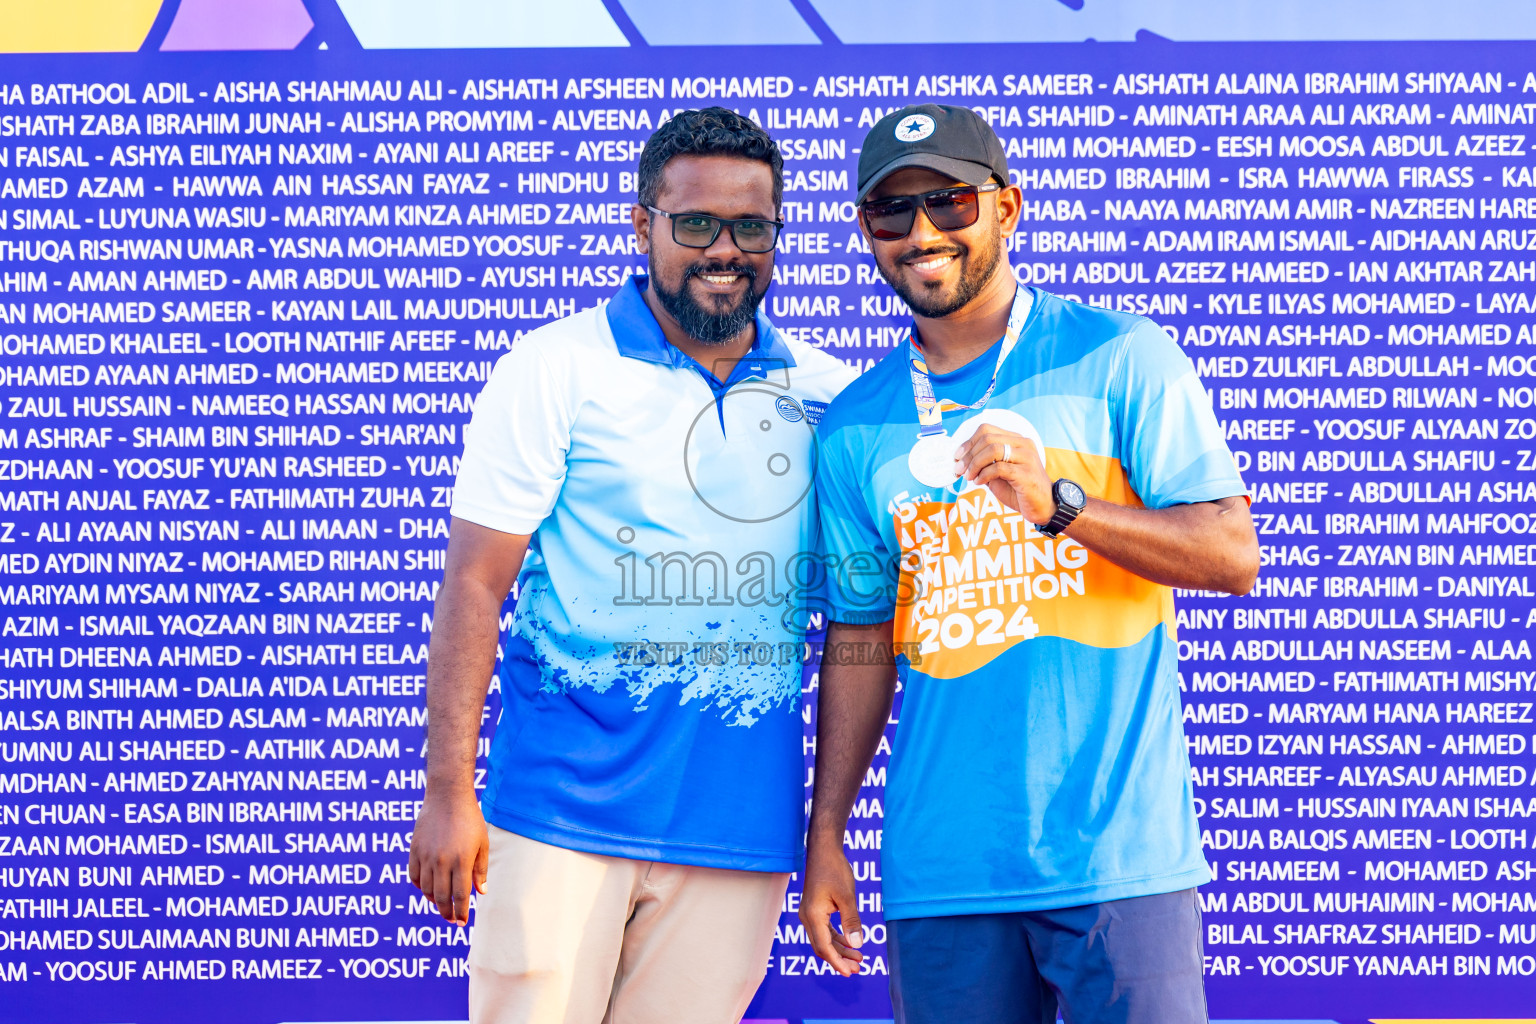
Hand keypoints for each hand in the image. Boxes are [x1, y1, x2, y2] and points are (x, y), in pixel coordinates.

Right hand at [408, 789, 488, 925]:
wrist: (447, 797)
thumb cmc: (469, 819)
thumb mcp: (482, 843)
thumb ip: (480, 870)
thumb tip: (481, 892)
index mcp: (461, 861)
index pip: (460, 896)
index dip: (461, 912)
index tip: (462, 923)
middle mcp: (441, 861)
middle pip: (441, 897)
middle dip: (447, 913)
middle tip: (452, 919)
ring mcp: (426, 856)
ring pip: (427, 889)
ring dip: (434, 901)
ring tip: (442, 904)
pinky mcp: (414, 850)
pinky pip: (415, 876)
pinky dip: (421, 886)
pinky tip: (429, 889)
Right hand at [799, 838, 864, 976]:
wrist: (823, 851)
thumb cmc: (835, 870)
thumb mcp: (847, 896)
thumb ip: (852, 921)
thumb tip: (857, 945)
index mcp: (813, 915)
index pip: (824, 947)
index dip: (837, 962)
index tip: (850, 972)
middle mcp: (807, 917)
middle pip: (822, 947)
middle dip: (840, 959)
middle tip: (858, 968)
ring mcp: (810, 914)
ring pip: (823, 940)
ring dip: (840, 950)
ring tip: (859, 958)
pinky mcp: (815, 910)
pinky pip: (824, 931)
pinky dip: (837, 939)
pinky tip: (850, 943)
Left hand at [953, 425, 1054, 521]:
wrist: (1043, 507)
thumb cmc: (1019, 490)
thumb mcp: (998, 474)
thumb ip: (984, 464)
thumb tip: (961, 461)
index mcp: (1016, 440)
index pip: (987, 430)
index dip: (968, 442)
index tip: (957, 457)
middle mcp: (1023, 444)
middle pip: (988, 438)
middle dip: (968, 455)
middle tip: (959, 470)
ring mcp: (1027, 457)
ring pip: (993, 450)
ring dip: (975, 464)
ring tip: (969, 477)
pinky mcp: (1027, 473)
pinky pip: (999, 468)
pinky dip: (984, 474)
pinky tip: (979, 482)